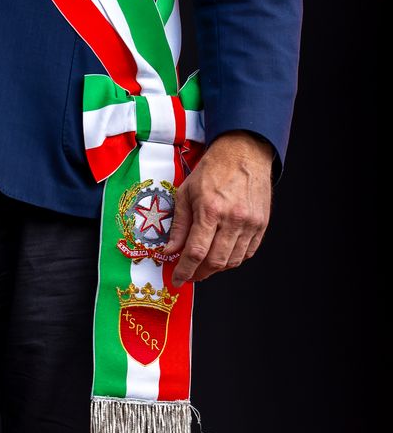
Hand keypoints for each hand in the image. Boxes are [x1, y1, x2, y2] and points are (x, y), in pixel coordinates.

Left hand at [164, 131, 272, 285]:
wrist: (243, 153)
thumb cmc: (213, 169)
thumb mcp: (186, 191)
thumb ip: (179, 224)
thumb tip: (170, 249)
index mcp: (210, 210)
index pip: (195, 252)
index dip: (185, 271)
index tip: (177, 279)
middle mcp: (232, 219)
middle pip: (215, 262)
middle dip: (199, 274)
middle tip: (189, 274)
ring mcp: (250, 224)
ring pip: (232, 261)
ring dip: (216, 268)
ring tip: (204, 264)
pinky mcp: (261, 225)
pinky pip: (247, 253)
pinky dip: (233, 259)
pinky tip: (222, 254)